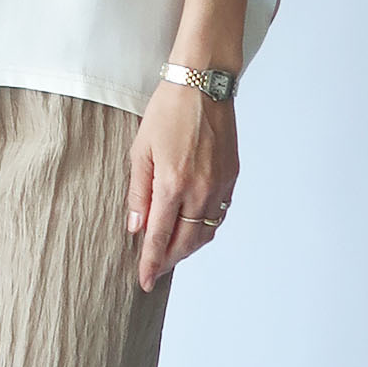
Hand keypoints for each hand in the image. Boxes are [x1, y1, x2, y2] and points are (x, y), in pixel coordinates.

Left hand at [126, 80, 238, 291]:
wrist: (203, 85)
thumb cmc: (168, 111)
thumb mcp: (141, 149)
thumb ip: (138, 190)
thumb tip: (135, 226)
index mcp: (172, 184)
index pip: (158, 237)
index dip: (150, 263)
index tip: (144, 281)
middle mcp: (200, 191)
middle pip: (185, 244)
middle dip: (168, 261)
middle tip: (155, 271)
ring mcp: (219, 186)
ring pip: (205, 234)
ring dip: (187, 248)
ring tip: (171, 253)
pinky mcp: (232, 178)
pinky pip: (218, 216)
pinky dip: (205, 228)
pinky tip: (192, 227)